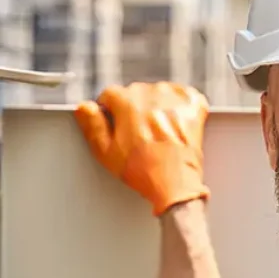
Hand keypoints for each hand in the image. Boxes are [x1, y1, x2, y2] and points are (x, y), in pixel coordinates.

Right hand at [74, 81, 209, 215]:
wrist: (176, 185)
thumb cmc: (143, 172)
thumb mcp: (106, 153)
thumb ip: (92, 126)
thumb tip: (84, 107)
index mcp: (128, 102)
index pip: (110, 94)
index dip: (110, 112)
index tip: (116, 126)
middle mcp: (152, 94)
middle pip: (135, 93)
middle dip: (133, 110)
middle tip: (137, 135)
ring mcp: (175, 99)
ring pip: (158, 93)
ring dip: (156, 107)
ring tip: (156, 132)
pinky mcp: (194, 106)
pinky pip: (183, 95)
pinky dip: (179, 105)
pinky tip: (174, 123)